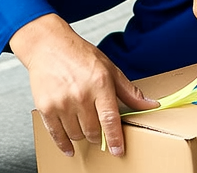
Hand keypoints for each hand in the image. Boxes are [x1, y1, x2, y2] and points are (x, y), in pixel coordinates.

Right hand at [11, 14, 156, 156]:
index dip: (115, 138)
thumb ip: (129, 91)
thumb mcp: (110, 69)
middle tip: (99, 130)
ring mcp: (62, 103)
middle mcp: (80, 95)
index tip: (117, 151)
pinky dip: (64, 144)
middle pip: (93, 131)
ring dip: (82, 135)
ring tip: (83, 123)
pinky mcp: (46, 107)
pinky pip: (56, 134)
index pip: (110, 119)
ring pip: (76, 135)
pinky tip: (69, 146)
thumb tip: (150, 105)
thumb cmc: (80, 56)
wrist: (49, 46)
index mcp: (100, 84)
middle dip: (99, 136)